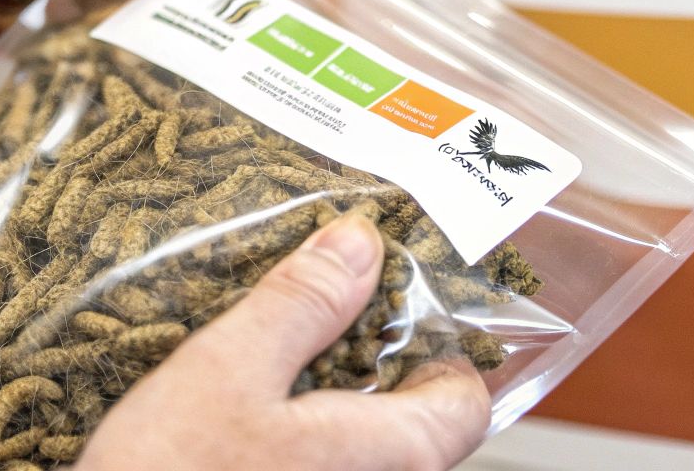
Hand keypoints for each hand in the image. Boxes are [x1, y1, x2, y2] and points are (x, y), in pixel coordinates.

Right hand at [78, 215, 492, 470]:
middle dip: (371, 366)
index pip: (466, 402)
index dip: (439, 347)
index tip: (390, 307)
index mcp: (387, 456)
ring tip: (268, 363)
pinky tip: (238, 417)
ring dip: (325, 403)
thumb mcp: (227, 368)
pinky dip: (296, 438)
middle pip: (413, 426)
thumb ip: (302, 304)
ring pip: (361, 450)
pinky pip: (316, 467)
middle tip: (316, 321)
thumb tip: (358, 244)